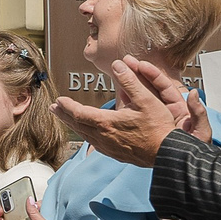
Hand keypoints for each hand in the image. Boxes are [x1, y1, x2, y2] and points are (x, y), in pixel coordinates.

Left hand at [54, 58, 181, 167]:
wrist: (166, 153)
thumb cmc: (159, 128)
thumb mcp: (146, 100)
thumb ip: (130, 81)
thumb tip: (118, 65)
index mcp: (107, 123)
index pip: (79, 113)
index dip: (67, 106)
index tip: (59, 100)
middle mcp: (103, 137)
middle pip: (77, 125)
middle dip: (64, 115)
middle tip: (54, 108)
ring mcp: (108, 148)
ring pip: (84, 135)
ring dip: (73, 125)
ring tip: (66, 119)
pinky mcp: (114, 154)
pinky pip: (94, 143)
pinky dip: (85, 134)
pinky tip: (87, 133)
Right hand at [115, 56, 211, 145]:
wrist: (181, 167)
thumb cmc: (194, 152)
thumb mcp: (200, 132)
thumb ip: (198, 113)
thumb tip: (194, 93)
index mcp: (178, 109)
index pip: (164, 87)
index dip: (152, 74)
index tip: (140, 64)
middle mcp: (164, 112)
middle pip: (148, 89)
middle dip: (137, 74)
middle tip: (124, 62)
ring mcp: (151, 120)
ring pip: (138, 100)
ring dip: (128, 86)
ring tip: (116, 74)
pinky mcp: (141, 129)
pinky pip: (131, 114)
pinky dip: (124, 105)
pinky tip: (115, 97)